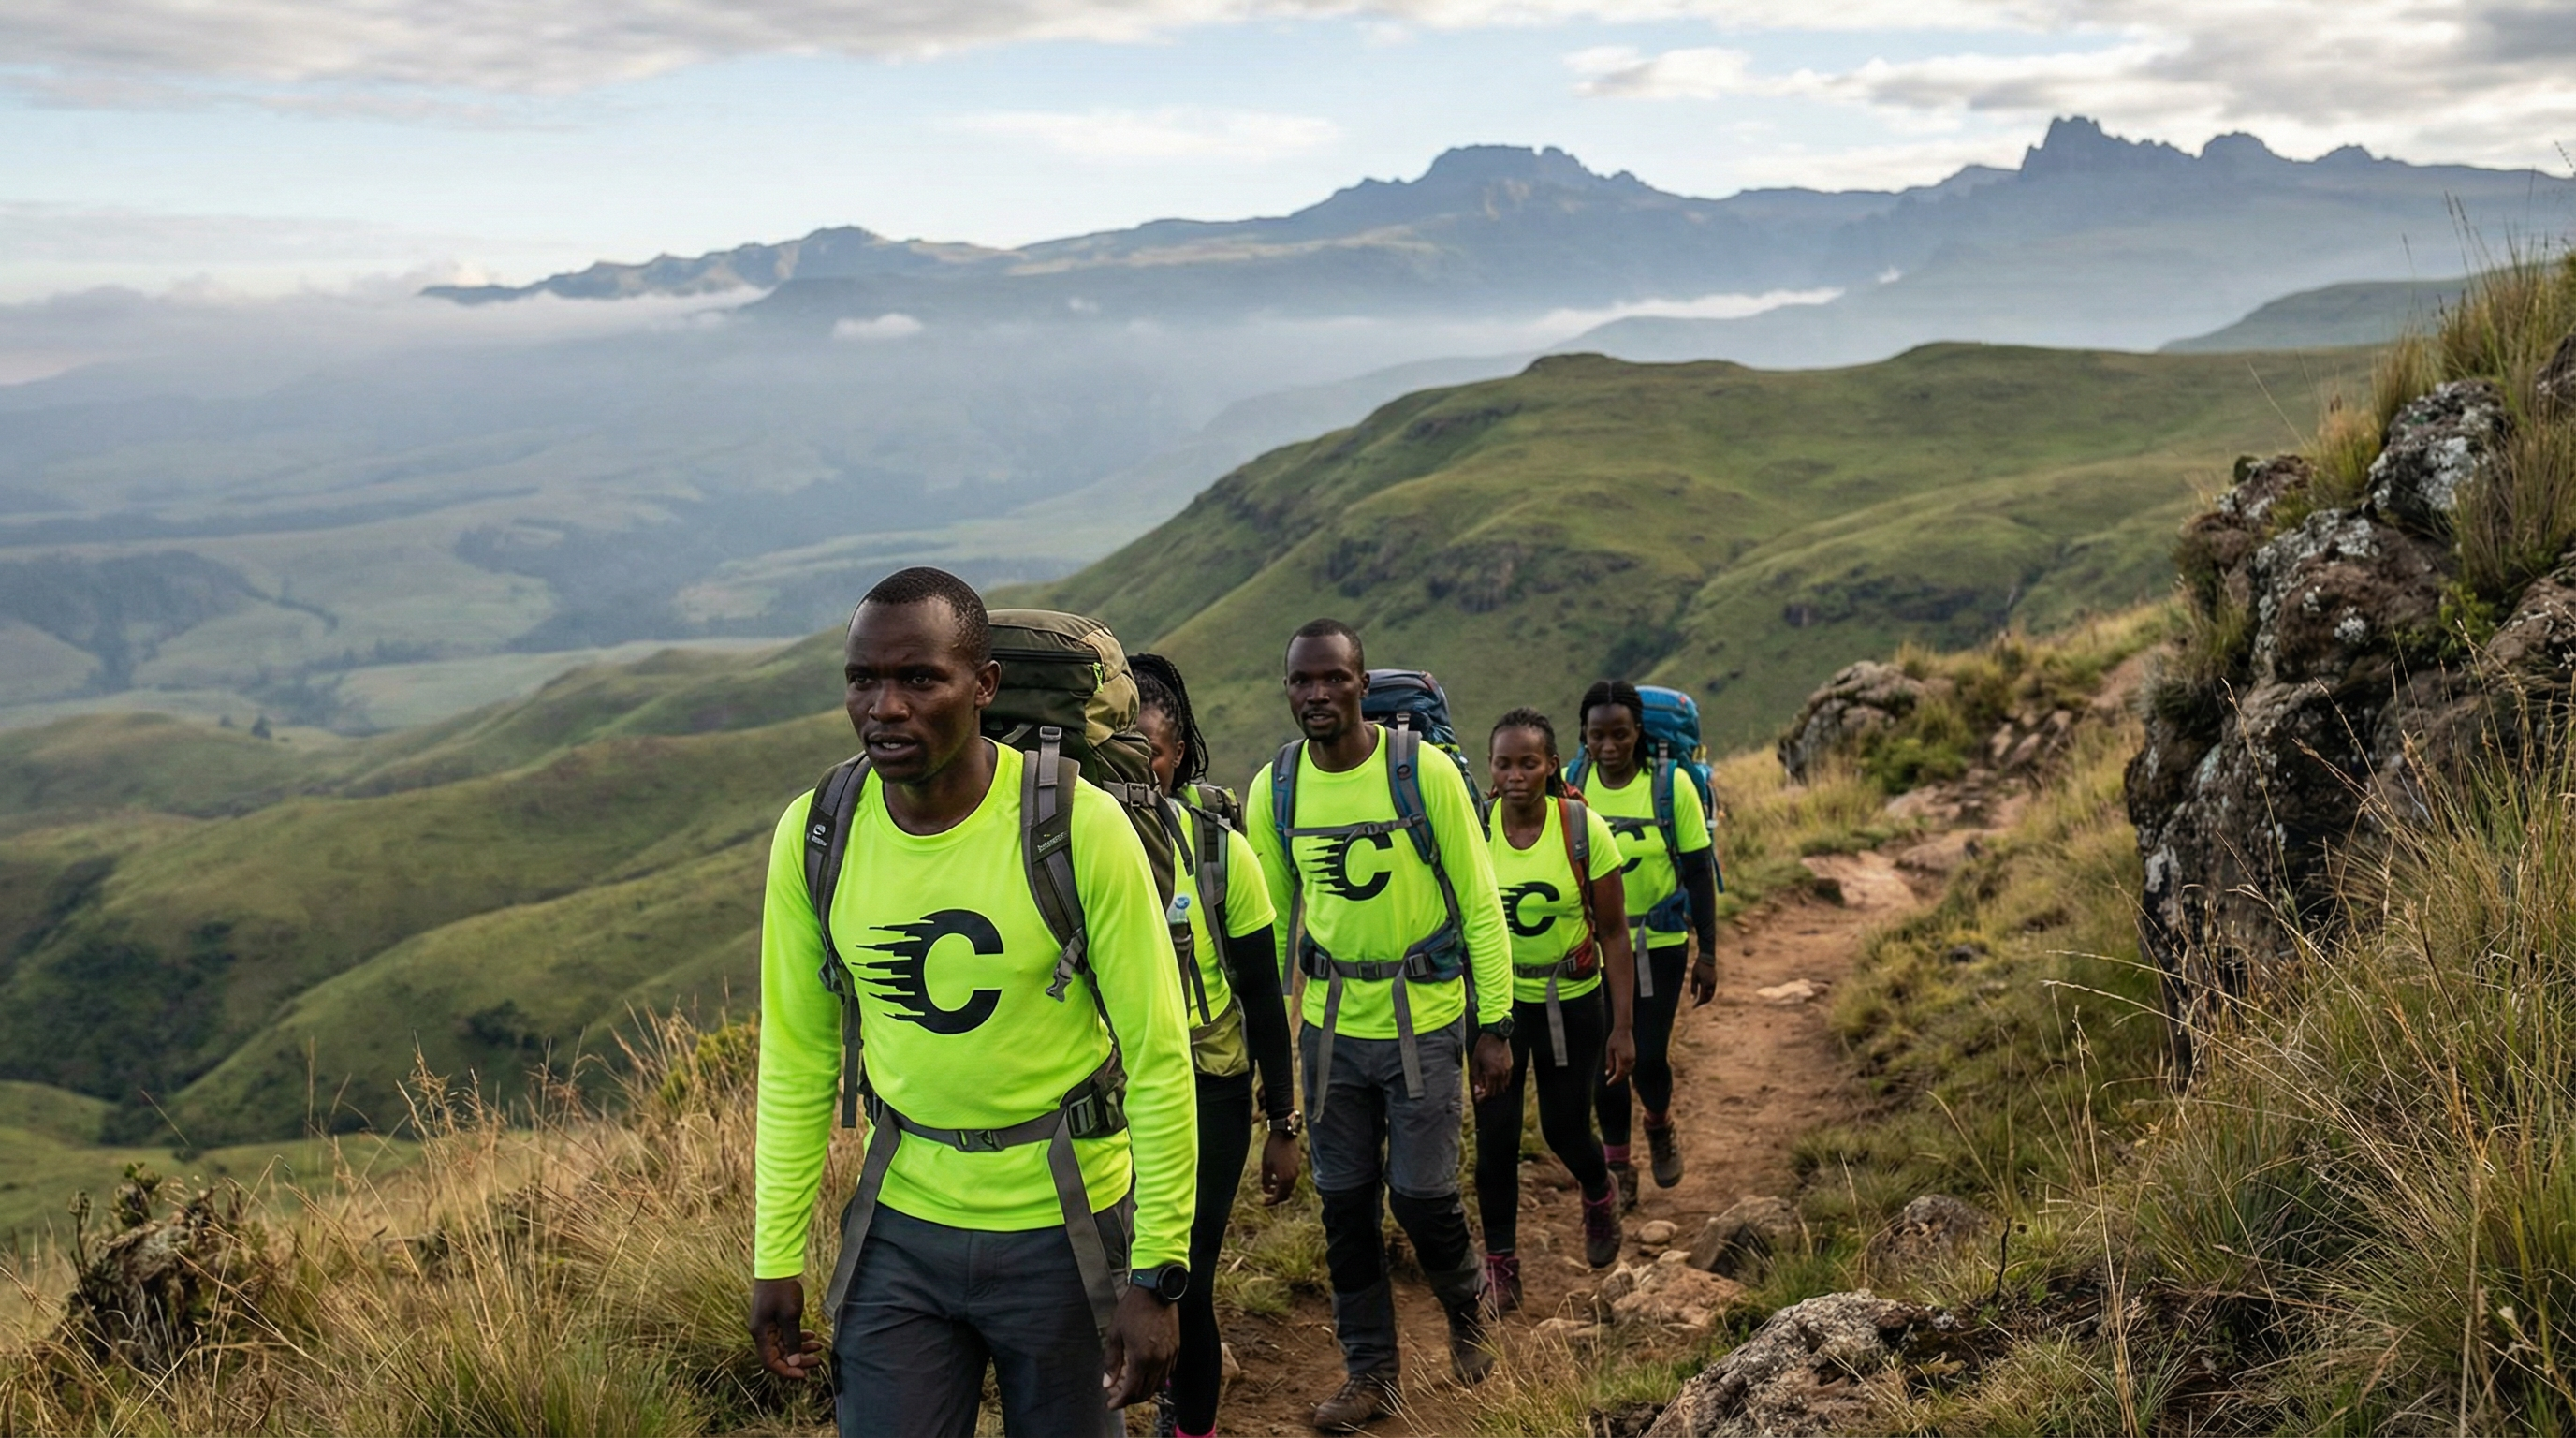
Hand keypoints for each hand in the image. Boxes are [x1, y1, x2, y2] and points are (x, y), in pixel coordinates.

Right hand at [750, 1276, 824, 1380]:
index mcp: (761, 1333)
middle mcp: (762, 1332)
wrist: (778, 1266)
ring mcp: (768, 1325)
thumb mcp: (790, 1316)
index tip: (804, 1374)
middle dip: (798, 1360)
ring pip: (784, 1345)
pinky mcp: (774, 1319)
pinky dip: (798, 1337)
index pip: (771, 1362)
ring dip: (801, 1349)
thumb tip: (794, 1362)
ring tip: (819, 1348)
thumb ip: (793, 1340)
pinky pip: (786, 1335)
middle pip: (779, 1355)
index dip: (787, 1371)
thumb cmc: (782, 1289)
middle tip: (818, 1361)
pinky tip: (812, 1336)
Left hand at [1101, 1283, 1180, 1408]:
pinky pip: (1167, 1373)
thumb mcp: (1115, 1334)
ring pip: (1158, 1385)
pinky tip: (1145, 1373)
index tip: (1111, 1404)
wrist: (1155, 1290)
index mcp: (1141, 1358)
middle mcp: (1158, 1361)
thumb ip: (1112, 1362)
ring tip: (1130, 1385)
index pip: (1131, 1391)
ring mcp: (1170, 1355)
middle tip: (1117, 1396)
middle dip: (1130, 1399)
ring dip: (1144, 1390)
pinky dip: (1156, 1379)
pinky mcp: (1176, 1348)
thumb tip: (1107, 1384)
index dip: (1120, 1401)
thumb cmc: (1132, 1310)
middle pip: (1146, 1392)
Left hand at [1259, 1130, 1302, 1204]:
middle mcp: (1293, 1177)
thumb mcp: (1265, 1166)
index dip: (1270, 1202)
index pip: (1278, 1197)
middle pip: (1285, 1194)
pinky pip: (1291, 1179)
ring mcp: (1296, 1171)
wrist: (1284, 1134)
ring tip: (1270, 1187)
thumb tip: (1266, 1191)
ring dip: (1280, 1190)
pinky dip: (1284, 1183)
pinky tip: (1276, 1178)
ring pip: (1289, 1187)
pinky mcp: (1297, 1165)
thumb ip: (1265, 1181)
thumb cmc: (1272, 1150)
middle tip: (1267, 1198)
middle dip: (1276, 1198)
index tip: (1263, 1203)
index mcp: (1284, 1179)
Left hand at [1470, 1033, 1512, 1101]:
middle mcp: (1501, 1075)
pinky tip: (1494, 1080)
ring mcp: (1507, 1071)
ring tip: (1486, 1086)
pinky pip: (1507, 1081)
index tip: (1477, 1098)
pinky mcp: (1510, 1067)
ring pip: (1503, 1088)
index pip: (1489, 1094)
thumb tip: (1478, 1088)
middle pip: (1496, 1093)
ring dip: (1495, 1090)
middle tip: (1480, 1093)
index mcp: (1492, 1074)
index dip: (1482, 1099)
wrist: (1495, 1035)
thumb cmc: (1483, 1048)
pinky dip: (1501, 1084)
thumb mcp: (1475, 1062)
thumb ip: (1476, 1077)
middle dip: (1487, 1096)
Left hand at [1603, 1024, 1636, 1083]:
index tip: (1608, 1084)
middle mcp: (1630, 1060)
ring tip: (1614, 1078)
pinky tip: (1620, 1071)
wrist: (1624, 1030)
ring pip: (1628, 1071)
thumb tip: (1608, 1074)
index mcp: (1623, 1059)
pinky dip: (1626, 1071)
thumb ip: (1609, 1063)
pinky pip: (1630, 1067)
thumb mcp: (1609, 1050)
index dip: (1614, 1080)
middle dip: (1617, 1079)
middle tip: (1610, 1082)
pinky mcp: (1634, 1055)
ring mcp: (1633, 1058)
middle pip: (1624, 1074)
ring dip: (1622, 1076)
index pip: (1619, 1074)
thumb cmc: (1614, 1039)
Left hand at [1690, 955, 1717, 1007]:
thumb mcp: (1694, 976)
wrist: (1707, 958)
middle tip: (1695, 1006)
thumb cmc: (1698, 966)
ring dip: (1706, 1000)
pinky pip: (1712, 991)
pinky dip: (1708, 995)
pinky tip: (1703, 995)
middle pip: (1708, 998)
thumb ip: (1693, 987)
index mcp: (1705, 984)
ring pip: (1711, 995)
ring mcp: (1714, 983)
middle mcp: (1711, 985)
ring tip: (1699, 1002)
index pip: (1702, 998)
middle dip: (1702, 1003)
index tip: (1693, 1007)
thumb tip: (1693, 998)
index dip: (1697, 1004)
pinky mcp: (1715, 980)